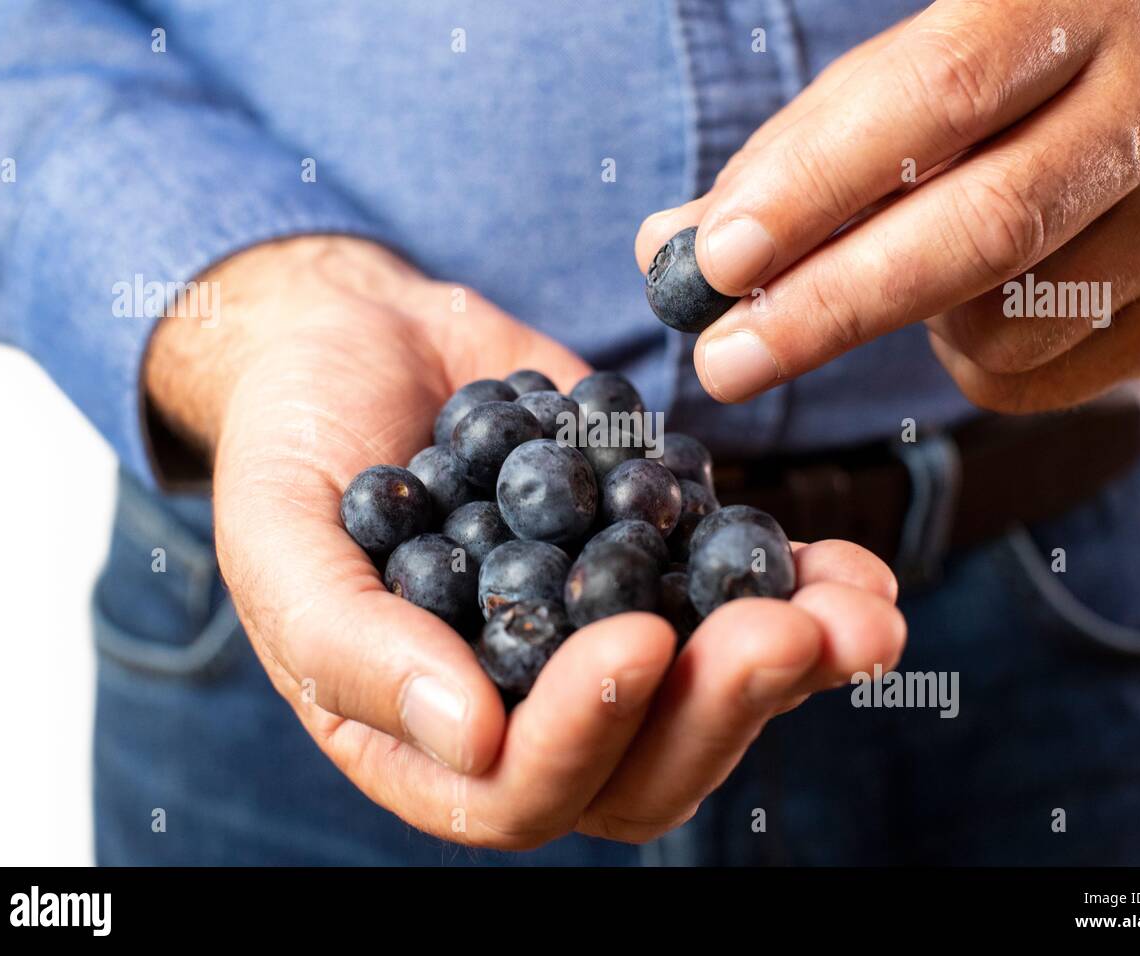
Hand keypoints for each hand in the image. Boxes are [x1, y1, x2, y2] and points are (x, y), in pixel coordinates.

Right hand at [145, 235, 906, 847]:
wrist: (361, 337)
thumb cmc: (295, 440)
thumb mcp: (282, 538)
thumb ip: (349, 645)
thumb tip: (468, 738)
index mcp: (429, 734)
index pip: (516, 790)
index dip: (584, 736)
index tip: (636, 641)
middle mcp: (527, 707)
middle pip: (643, 766)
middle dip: (719, 706)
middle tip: (784, 633)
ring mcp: (603, 638)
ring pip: (711, 698)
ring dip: (792, 663)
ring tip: (857, 613)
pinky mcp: (657, 564)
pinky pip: (739, 601)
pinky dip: (803, 589)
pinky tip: (851, 566)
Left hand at [637, 0, 1139, 411]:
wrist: (1124, 125)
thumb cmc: (970, 113)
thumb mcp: (871, 107)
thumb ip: (775, 174)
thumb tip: (668, 251)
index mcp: (1049, 12)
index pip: (932, 96)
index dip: (817, 184)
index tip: (718, 261)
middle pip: (981, 222)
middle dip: (832, 304)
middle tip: (724, 362)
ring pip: (1011, 316)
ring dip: (915, 331)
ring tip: (893, 287)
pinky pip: (1037, 373)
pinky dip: (967, 364)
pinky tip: (969, 315)